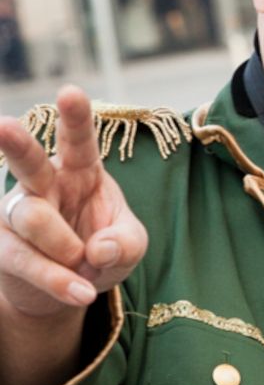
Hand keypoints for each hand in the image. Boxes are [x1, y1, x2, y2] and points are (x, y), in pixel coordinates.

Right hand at [0, 89, 146, 384]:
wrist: (71, 289)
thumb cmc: (103, 250)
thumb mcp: (130, 246)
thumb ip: (125, 243)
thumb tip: (99, 248)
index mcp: (80, 170)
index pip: (79, 140)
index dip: (75, 117)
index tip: (69, 92)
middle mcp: (43, 184)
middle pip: (29, 161)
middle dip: (15, 143)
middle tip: (3, 125)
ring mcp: (18, 213)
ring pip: (32, 218)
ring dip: (66, 247)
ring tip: (86, 265)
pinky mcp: (4, 247)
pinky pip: (25, 260)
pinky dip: (58, 280)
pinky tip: (81, 292)